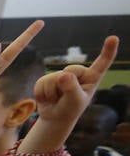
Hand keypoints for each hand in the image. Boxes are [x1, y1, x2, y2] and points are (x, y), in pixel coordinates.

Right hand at [20, 36, 118, 154]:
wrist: (55, 117)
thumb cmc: (70, 109)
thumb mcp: (75, 101)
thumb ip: (71, 88)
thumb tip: (62, 75)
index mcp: (91, 77)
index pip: (102, 63)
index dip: (108, 50)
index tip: (113, 38)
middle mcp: (77, 73)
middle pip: (68, 70)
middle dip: (63, 86)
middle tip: (64, 98)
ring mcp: (61, 75)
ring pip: (52, 78)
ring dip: (51, 93)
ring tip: (56, 100)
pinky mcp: (46, 78)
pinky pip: (41, 82)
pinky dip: (42, 94)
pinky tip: (47, 99)